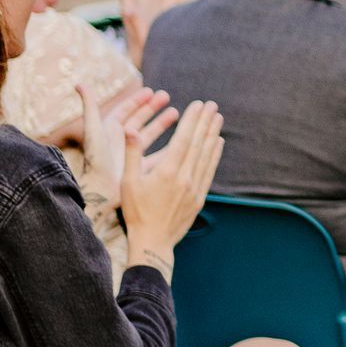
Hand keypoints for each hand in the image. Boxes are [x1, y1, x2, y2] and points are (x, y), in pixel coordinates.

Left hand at [79, 77, 178, 208]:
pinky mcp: (139, 168)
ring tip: (175, 113)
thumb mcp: (94, 129)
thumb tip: (80, 84)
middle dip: (152, 108)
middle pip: (138, 120)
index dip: (137, 100)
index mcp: (109, 131)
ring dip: (161, 123)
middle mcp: (120, 141)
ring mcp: (130, 154)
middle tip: (167, 97)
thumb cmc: (96, 160)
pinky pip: (156, 154)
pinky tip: (178, 139)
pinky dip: (166, 146)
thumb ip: (89, 106)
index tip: (151, 91)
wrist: (101, 191)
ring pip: (149, 135)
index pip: (124, 110)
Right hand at [120, 99, 223, 268]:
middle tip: (212, 104)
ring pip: (206, 155)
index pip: (183, 139)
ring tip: (217, 117)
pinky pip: (210, 171)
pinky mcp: (199, 197)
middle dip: (205, 122)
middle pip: (198, 144)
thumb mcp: (127, 183)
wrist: (153, 242)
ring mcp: (194, 188)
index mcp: (166, 172)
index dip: (192, 120)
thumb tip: (130, 129)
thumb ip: (132, 154)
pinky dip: (215, 154)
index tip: (198, 104)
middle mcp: (184, 178)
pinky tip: (218, 143)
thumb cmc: (136, 212)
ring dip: (212, 134)